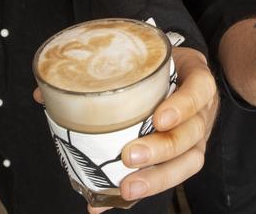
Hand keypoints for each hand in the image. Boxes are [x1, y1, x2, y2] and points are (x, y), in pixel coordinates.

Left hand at [88, 46, 217, 212]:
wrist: (182, 74)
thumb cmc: (162, 65)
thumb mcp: (151, 55)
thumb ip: (117, 66)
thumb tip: (53, 88)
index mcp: (197, 80)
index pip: (200, 89)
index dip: (182, 106)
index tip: (158, 119)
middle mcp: (202, 111)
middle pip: (192, 133)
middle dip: (162, 148)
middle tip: (130, 155)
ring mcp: (196, 137)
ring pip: (188, 161)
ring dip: (157, 178)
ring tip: (127, 187)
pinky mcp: (183, 158)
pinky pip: (168, 176)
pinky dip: (142, 192)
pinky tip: (114, 200)